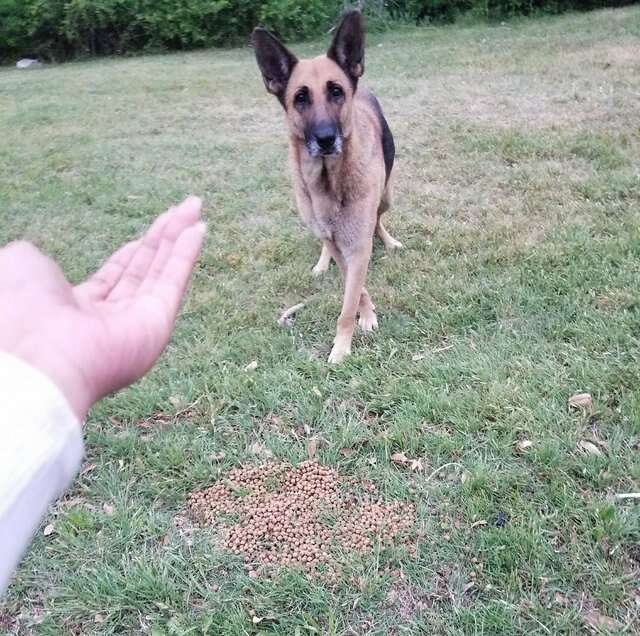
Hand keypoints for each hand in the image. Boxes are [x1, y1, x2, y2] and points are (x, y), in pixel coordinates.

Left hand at [0, 197, 205, 418]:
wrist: (35, 352)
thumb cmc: (19, 309)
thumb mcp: (20, 266)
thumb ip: (37, 258)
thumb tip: (35, 253)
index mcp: (75, 307)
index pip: (113, 276)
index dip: (132, 252)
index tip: (147, 233)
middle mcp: (110, 318)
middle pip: (144, 269)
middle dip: (162, 237)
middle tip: (182, 209)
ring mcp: (136, 324)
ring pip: (162, 271)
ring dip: (179, 238)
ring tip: (195, 208)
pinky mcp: (157, 325)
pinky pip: (174, 281)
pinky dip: (187, 254)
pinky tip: (198, 229)